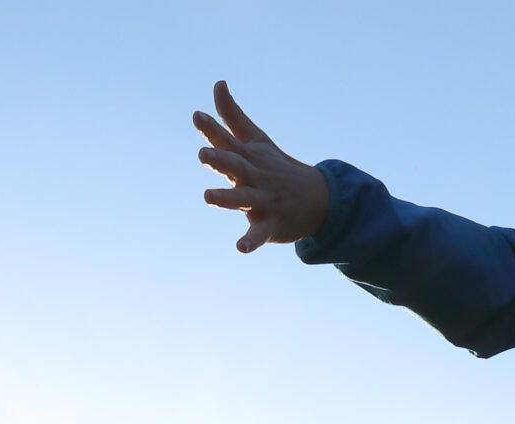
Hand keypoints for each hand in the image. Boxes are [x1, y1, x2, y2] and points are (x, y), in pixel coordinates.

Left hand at [193, 80, 328, 253]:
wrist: (317, 199)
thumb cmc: (276, 166)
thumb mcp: (255, 140)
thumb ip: (232, 115)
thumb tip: (218, 83)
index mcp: (247, 157)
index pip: (227, 141)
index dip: (212, 129)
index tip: (197, 116)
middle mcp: (254, 176)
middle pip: (234, 166)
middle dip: (219, 160)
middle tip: (202, 155)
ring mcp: (263, 200)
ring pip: (242, 199)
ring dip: (226, 198)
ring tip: (207, 197)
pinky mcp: (271, 224)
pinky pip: (259, 234)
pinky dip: (251, 241)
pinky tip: (240, 248)